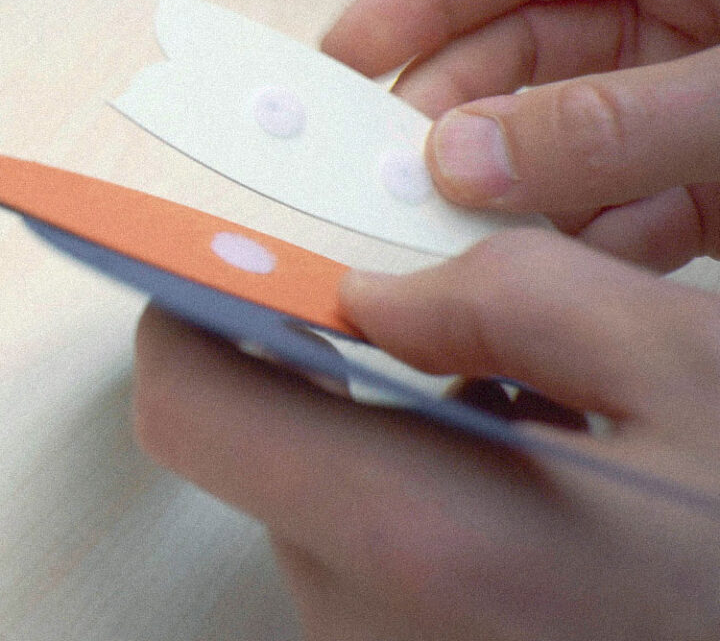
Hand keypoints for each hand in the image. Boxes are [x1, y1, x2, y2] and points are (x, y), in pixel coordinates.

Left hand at [134, 228, 719, 640]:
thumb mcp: (694, 372)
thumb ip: (516, 297)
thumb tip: (382, 288)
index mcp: (428, 539)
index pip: (190, 408)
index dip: (189, 310)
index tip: (222, 255)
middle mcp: (378, 632)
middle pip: (264, 454)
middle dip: (326, 368)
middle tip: (432, 323)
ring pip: (328, 514)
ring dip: (396, 444)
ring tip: (530, 421)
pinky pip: (383, 577)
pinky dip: (432, 513)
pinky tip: (541, 493)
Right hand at [322, 0, 719, 270]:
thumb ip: (615, 120)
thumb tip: (460, 160)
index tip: (344, 58)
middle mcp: (679, 15)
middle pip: (521, 53)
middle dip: (458, 117)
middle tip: (394, 176)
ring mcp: (687, 107)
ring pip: (556, 145)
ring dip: (513, 197)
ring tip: (471, 241)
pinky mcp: (710, 191)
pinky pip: (621, 217)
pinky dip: (591, 248)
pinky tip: (575, 270)